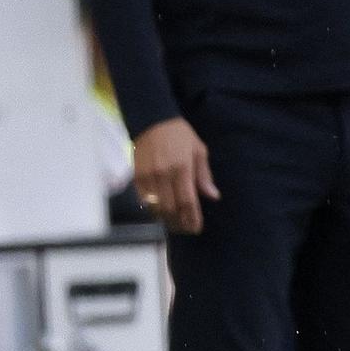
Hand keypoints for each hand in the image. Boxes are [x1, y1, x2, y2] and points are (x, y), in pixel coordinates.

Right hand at [131, 117, 217, 234]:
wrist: (152, 121)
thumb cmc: (180, 136)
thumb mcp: (199, 151)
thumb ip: (204, 175)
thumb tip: (213, 196)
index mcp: (182, 168)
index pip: (187, 201)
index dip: (192, 218)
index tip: (196, 228)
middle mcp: (163, 174)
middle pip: (170, 208)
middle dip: (179, 223)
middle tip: (187, 229)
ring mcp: (147, 177)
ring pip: (155, 207)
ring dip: (166, 220)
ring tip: (175, 224)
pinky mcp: (136, 177)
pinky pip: (143, 200)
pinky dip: (152, 210)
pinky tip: (161, 214)